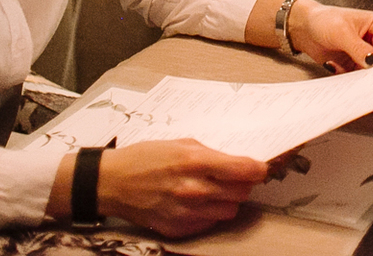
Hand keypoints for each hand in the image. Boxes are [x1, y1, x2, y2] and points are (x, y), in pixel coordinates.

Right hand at [93, 139, 267, 237]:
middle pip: (241, 192)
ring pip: (229, 210)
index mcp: (195, 162)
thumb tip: (236, 162)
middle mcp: (193, 189)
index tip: (261, 168)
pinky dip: (210, 213)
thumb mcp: (181, 143)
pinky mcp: (178, 228)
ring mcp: (186, 212)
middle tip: (235, 177)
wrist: (112, 183)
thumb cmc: (144, 158)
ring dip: (228, 200)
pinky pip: (210, 222)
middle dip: (243, 183)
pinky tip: (197, 202)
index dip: (258, 169)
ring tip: (214, 190)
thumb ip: (211, 154)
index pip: (243, 170)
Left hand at [291, 2, 372, 71]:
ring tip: (344, 69)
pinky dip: (351, 78)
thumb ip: (358, 48)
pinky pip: (362, 77)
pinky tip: (337, 67)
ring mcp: (370, 53)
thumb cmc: (324, 20)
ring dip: (361, 75)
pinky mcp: (359, 65)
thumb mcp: (342, 33)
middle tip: (363, 75)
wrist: (306, 29)